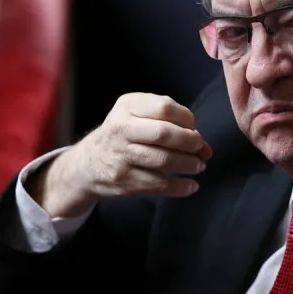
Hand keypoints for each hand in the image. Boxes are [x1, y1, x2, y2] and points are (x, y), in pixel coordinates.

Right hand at [31, 94, 212, 217]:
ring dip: (188, 165)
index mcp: (127, 106)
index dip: (187, 119)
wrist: (87, 163)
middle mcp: (121, 128)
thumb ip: (170, 123)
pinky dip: (179, 187)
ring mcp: (121, 155)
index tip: (194, 130)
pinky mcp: (123, 180)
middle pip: (164, 133)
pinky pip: (158, 185)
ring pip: (163, 160)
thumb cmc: (123, 135)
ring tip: (198, 166)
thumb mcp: (137, 116)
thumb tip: (205, 146)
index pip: (165, 107)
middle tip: (201, 149)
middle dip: (190, 142)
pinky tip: (190, 186)